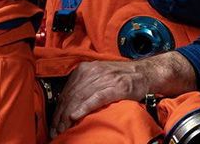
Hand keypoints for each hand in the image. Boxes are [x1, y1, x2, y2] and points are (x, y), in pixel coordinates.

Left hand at [50, 53, 194, 138]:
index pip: (66, 91)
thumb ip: (84, 86)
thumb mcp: (98, 77)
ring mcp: (103, 79)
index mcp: (85, 69)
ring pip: (80, 97)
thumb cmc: (121, 78)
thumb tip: (68, 104)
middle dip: (60, 115)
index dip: (58, 109)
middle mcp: (91, 72)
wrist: (145, 73)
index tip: (54, 123)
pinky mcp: (115, 87)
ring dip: (69, 115)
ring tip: (63, 128)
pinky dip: (84, 107)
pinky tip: (75, 115)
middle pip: (70, 96)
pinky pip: (95, 98)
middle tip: (56, 130)